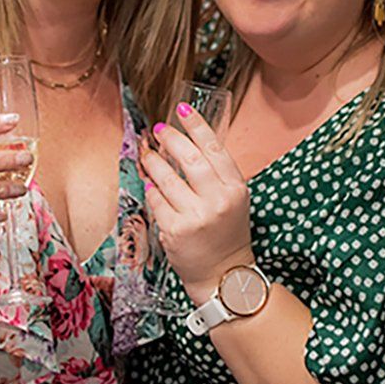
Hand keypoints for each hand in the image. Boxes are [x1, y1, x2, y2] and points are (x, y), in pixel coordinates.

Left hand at [140, 104, 253, 302]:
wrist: (224, 274)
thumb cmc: (227, 231)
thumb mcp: (233, 198)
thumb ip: (216, 173)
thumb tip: (186, 141)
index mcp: (236, 188)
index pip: (214, 148)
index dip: (197, 125)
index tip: (183, 109)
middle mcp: (218, 201)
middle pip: (189, 158)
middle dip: (170, 139)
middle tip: (158, 130)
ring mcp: (196, 216)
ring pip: (167, 178)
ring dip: (154, 162)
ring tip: (148, 153)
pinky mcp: (175, 231)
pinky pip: (156, 201)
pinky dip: (151, 190)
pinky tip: (150, 184)